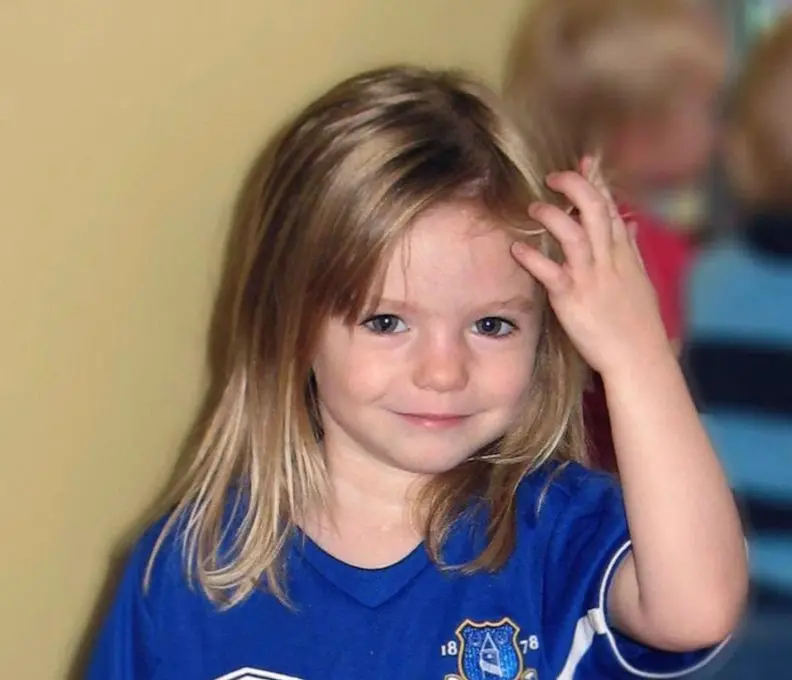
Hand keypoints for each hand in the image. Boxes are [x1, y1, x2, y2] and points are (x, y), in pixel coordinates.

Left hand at [511, 157, 670, 376]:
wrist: (639, 357)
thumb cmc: (638, 322)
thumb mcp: (640, 280)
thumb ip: (630, 249)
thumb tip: (629, 223)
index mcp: (624, 254)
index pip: (610, 207)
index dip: (597, 181)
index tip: (586, 161)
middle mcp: (608, 260)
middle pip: (594, 210)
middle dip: (575, 186)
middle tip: (553, 176)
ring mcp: (591, 278)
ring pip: (573, 234)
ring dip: (551, 216)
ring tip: (532, 208)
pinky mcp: (573, 299)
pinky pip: (551, 272)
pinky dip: (533, 257)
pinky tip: (517, 247)